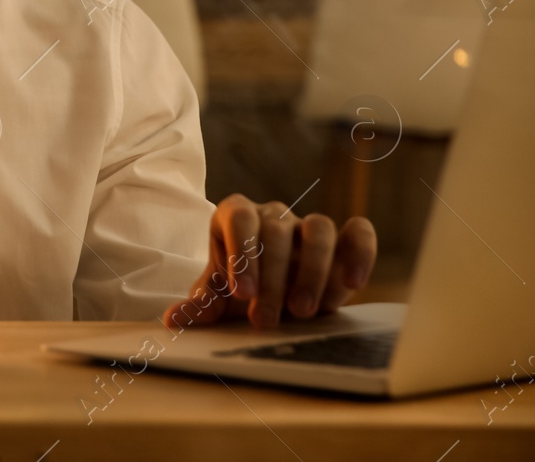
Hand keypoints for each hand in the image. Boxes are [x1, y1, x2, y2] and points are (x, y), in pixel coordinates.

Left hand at [162, 194, 376, 329]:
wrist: (270, 293)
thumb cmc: (239, 289)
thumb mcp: (218, 298)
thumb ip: (200, 306)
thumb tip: (173, 320)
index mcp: (235, 215)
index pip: (238, 219)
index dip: (242, 254)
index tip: (243, 295)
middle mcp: (272, 214)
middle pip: (276, 231)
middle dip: (272, 278)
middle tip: (266, 320)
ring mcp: (308, 225)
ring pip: (319, 229)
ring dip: (313, 270)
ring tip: (304, 311)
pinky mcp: (343, 239)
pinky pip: (358, 232)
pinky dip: (361, 252)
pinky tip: (354, 283)